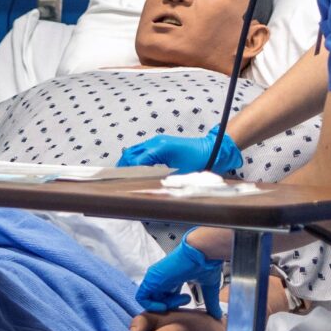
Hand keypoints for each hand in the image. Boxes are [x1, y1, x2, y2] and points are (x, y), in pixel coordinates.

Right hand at [119, 128, 242, 175]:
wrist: (212, 149)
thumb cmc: (199, 161)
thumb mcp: (181, 174)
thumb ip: (163, 181)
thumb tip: (149, 190)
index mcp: (159, 148)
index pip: (135, 162)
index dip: (128, 174)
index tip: (122, 185)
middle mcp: (155, 142)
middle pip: (130, 154)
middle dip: (123, 168)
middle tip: (118, 183)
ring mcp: (156, 141)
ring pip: (133, 151)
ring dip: (128, 164)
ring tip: (124, 178)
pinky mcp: (159, 143)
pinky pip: (141, 150)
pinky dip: (135, 160)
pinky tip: (135, 171)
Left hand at [137, 239, 224, 317]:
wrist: (202, 253)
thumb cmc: (206, 264)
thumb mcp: (208, 287)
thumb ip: (210, 301)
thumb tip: (217, 314)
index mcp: (174, 277)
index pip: (168, 295)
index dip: (175, 303)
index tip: (188, 300)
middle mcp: (163, 278)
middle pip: (159, 299)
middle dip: (171, 305)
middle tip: (185, 300)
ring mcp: (156, 278)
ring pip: (151, 299)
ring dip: (165, 305)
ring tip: (180, 299)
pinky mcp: (151, 278)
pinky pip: (142, 297)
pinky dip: (152, 305)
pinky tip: (166, 304)